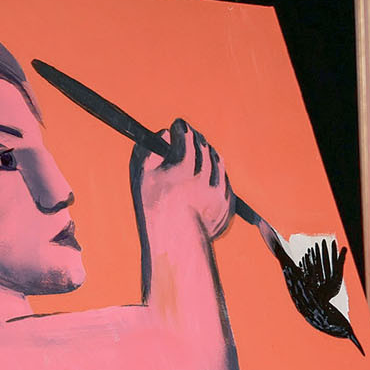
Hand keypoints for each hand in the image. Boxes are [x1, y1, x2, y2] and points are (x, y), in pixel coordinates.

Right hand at [133, 118, 232, 239]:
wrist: (176, 244)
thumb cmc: (153, 207)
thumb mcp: (141, 177)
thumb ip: (149, 150)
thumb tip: (165, 132)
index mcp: (181, 170)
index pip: (186, 136)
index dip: (181, 128)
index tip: (177, 125)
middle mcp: (203, 180)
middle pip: (203, 147)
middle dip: (195, 137)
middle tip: (188, 135)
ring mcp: (219, 193)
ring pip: (217, 162)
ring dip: (208, 152)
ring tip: (199, 150)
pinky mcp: (228, 205)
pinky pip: (225, 181)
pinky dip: (216, 173)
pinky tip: (207, 173)